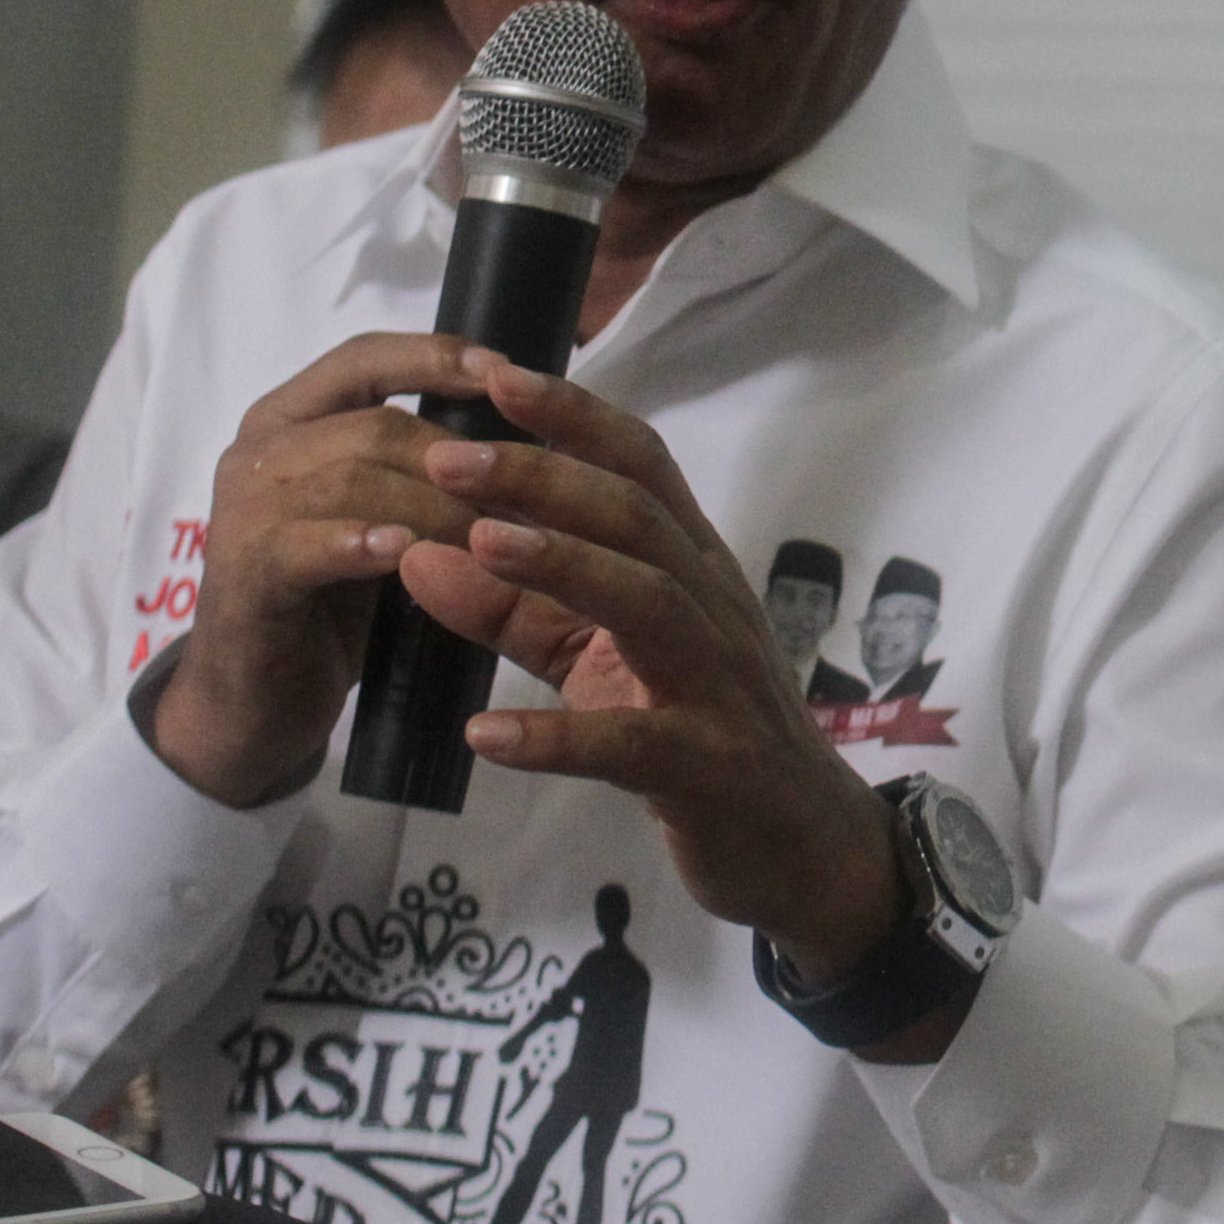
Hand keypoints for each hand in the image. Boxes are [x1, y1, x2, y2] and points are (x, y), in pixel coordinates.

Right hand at [156, 334, 510, 805]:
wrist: (256, 703)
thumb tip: (536, 424)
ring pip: (352, 479)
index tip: (509, 372)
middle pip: (376, 426)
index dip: (436, 358)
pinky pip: (303, 544)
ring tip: (499, 537)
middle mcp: (260, 451)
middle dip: (463, 458)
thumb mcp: (391, 519)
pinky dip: (360, 543)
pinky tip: (408, 553)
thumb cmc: (337, 603)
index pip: (365, 359)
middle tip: (537, 497)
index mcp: (294, 419)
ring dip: (436, 507)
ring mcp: (241, 511)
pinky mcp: (241, 575)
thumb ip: (430, 469)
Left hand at [388, 356, 927, 1028]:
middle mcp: (714, 607)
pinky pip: (632, 744)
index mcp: (693, 568)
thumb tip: (421, 552)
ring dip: (563, 566)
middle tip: (447, 456)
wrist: (802, 846)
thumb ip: (519, 611)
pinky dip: (557, 736)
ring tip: (477, 544)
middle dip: (544, 478)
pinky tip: (484, 732)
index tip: (492, 377)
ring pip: (649, 601)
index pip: (641, 467)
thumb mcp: (602, 663)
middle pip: (638, 518)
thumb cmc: (701, 738)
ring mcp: (718, 685)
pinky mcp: (709, 767)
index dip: (573, 418)